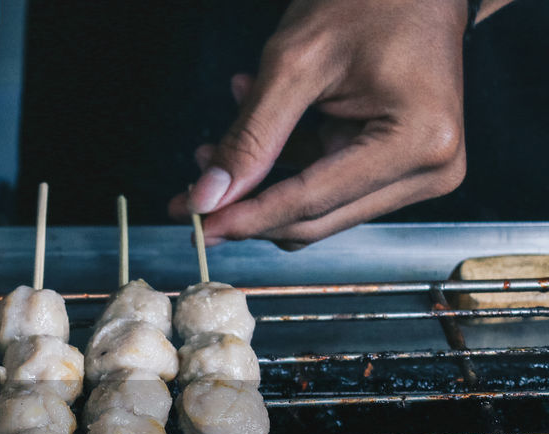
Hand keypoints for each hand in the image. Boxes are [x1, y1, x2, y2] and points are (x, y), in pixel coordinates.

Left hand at [169, 0, 467, 249]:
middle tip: (188, 198)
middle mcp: (430, 168)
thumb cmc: (369, 1)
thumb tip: (208, 198)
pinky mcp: (400, 167)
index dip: (246, 217)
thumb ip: (250, 137)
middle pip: (315, 219)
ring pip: (317, 210)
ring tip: (212, 151)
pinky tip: (254, 124)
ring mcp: (420, 172)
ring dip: (260, 186)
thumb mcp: (294, 63)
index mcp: (417, 142)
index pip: (311, 201)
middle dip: (246, 210)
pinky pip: (328, 186)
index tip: (196, 226)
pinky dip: (284, 163)